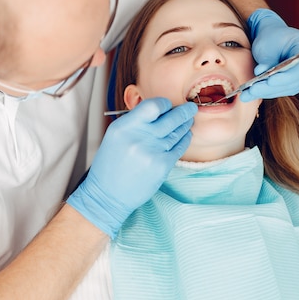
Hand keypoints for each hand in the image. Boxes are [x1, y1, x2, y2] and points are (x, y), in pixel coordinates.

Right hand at [67, 98, 196, 237]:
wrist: (108, 195)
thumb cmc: (111, 165)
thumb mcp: (115, 136)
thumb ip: (135, 122)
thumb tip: (159, 110)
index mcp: (124, 127)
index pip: (152, 106)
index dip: (164, 104)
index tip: (168, 105)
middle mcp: (138, 137)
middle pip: (170, 118)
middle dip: (184, 111)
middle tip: (190, 108)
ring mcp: (152, 152)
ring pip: (177, 132)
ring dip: (185, 124)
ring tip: (189, 120)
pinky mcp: (162, 166)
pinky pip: (179, 147)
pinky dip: (185, 139)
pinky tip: (186, 135)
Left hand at [241, 8, 298, 101]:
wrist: (272, 38)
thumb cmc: (271, 37)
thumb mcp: (267, 43)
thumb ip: (266, 58)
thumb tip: (260, 72)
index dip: (287, 77)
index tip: (270, 81)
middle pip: (294, 81)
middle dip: (271, 87)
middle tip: (251, 90)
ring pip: (286, 89)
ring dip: (266, 92)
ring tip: (246, 94)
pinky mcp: (294, 84)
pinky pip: (281, 91)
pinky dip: (266, 92)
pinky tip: (250, 94)